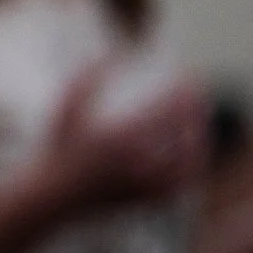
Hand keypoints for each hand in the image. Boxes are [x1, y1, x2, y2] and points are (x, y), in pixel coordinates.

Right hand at [47, 67, 208, 211]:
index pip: (164, 109)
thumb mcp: (65, 109)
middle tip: (197, 95)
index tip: (189, 77)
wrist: (54, 198)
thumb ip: (86, 79)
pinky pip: (183, 182)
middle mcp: (136, 163)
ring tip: (197, 120)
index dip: (182, 91)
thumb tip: (108, 52)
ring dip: (197, 135)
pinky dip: (193, 165)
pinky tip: (193, 151)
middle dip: (194, 109)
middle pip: (183, 132)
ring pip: (190, 159)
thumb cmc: (58, 149)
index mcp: (117, 138)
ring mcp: (146, 184)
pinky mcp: (151, 200)